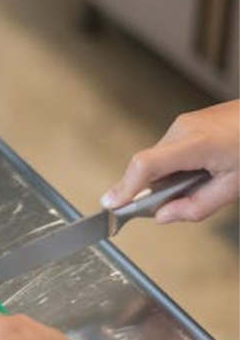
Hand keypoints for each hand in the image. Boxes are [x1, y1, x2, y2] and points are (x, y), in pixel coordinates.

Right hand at [101, 99, 238, 222]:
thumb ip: (195, 207)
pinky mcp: (189, 123)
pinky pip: (169, 152)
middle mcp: (184, 129)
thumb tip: (163, 216)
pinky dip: (176, 167)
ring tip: (203, 182)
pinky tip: (202, 170)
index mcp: (197, 144)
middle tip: (177, 205)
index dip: (125, 187)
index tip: (112, 204)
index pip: (146, 165)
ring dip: (169, 179)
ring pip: (158, 161)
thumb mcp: (234, 188)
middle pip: (149, 167)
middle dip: (154, 190)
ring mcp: (185, 123)